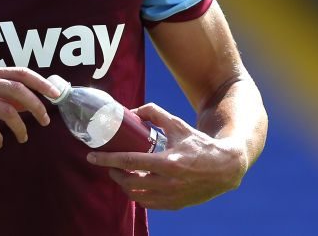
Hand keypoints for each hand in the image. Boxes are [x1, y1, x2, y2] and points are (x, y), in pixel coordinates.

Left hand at [86, 102, 248, 209]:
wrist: (225, 168)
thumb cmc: (199, 144)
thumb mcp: (177, 124)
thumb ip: (154, 114)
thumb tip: (131, 111)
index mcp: (168, 162)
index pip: (129, 162)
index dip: (107, 159)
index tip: (92, 156)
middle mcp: (169, 183)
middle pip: (129, 182)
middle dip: (114, 173)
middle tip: (108, 164)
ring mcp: (172, 197)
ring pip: (137, 195)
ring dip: (124, 185)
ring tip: (121, 173)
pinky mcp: (175, 205)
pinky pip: (148, 203)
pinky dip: (138, 194)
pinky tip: (135, 184)